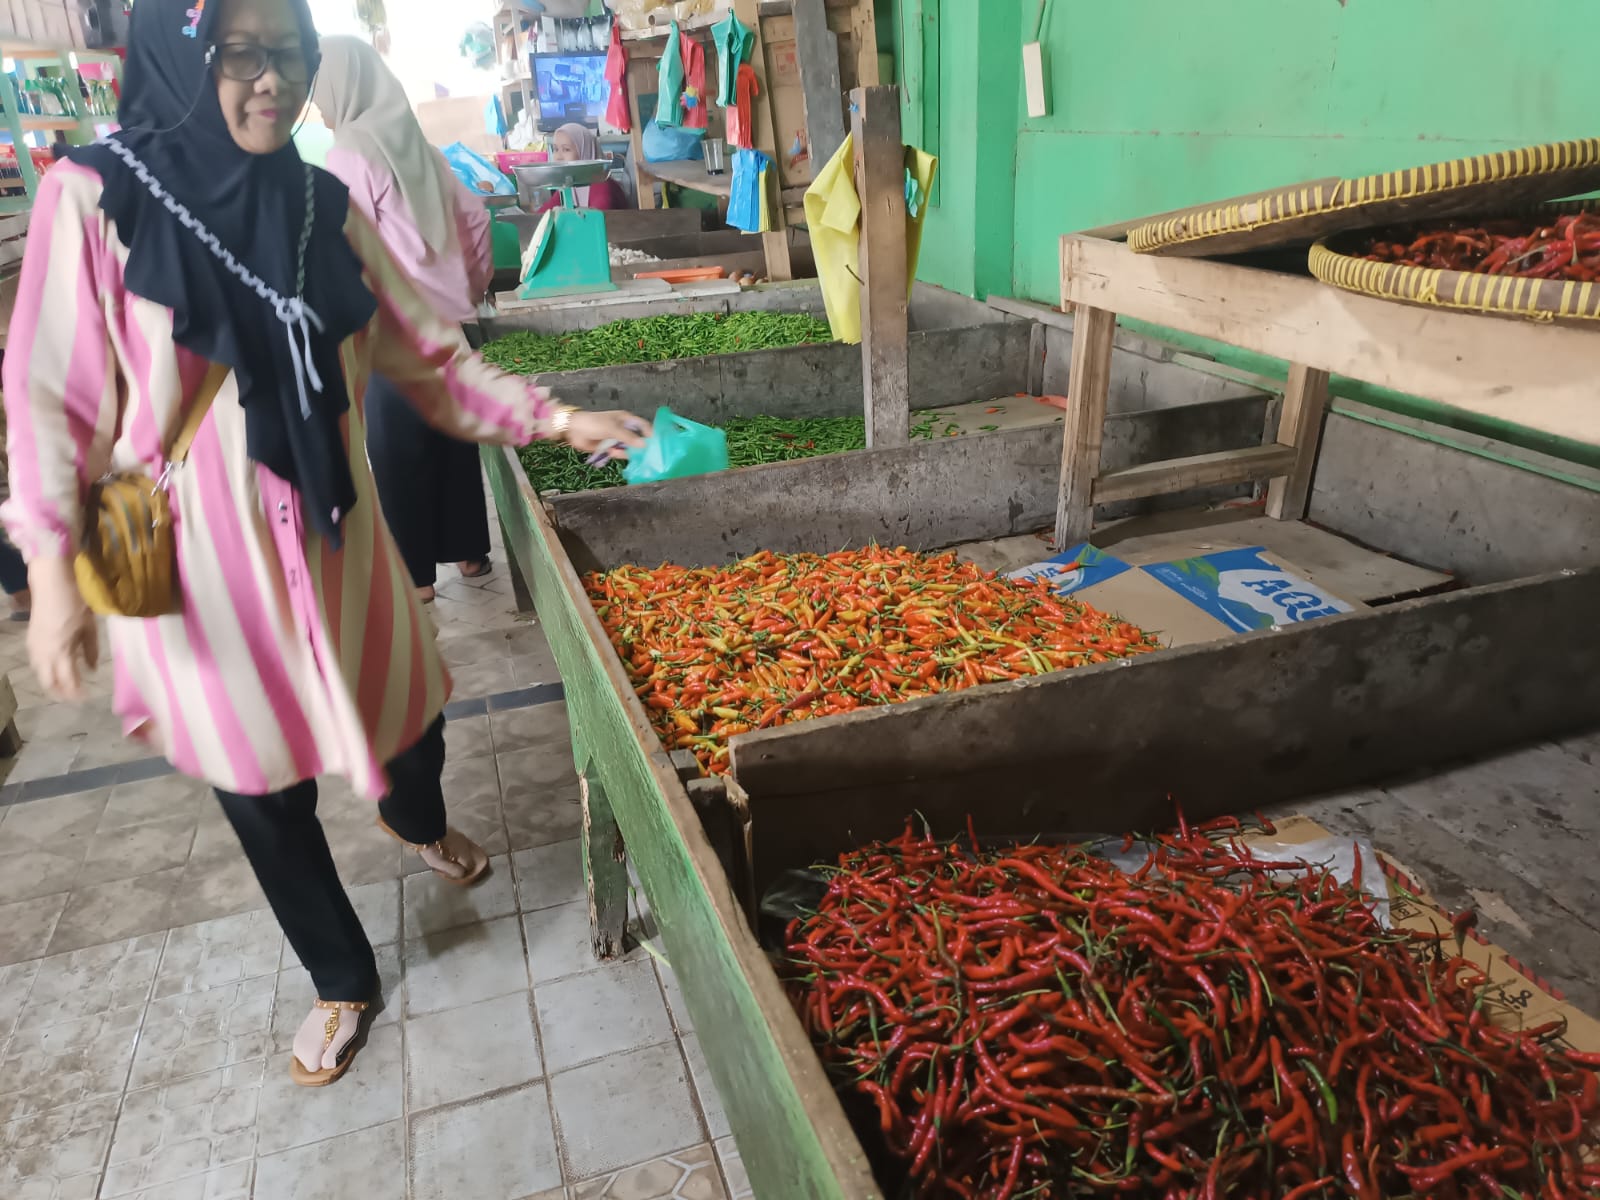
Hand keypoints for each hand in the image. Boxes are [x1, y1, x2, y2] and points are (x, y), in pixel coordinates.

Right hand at [26, 556, 97, 700]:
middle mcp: (44, 652)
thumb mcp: (89, 627)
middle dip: (60, 692)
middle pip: (49, 681)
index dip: (75, 692)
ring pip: (39, 672)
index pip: (67, 679)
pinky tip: (53, 669)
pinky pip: (35, 661)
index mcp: (61, 650)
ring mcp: (34, 645)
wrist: (52, 582)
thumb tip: (91, 669)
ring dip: (51, 682)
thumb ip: (91, 650)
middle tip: (74, 697)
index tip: (85, 698)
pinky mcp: (31, 638)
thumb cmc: (76, 601)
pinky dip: (44, 670)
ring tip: (64, 687)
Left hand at [564, 410, 651, 461]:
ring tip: (622, 454)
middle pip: (637, 439)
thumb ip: (628, 437)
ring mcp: (616, 439)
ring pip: (628, 448)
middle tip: (646, 456)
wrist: (574, 430)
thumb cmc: (594, 423)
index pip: (643, 426)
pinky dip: (618, 455)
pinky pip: (618, 453)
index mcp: (626, 420)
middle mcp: (623, 429)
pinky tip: (612, 453)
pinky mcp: (609, 447)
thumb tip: (644, 445)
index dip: (650, 434)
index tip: (656, 444)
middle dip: (640, 447)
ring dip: (627, 452)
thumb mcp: (612, 428)